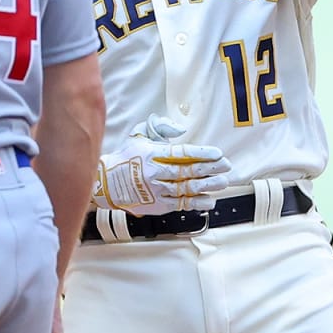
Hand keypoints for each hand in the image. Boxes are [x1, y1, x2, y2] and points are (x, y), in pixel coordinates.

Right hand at [93, 114, 231, 215]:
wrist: (106, 184)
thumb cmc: (126, 157)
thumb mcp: (139, 134)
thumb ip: (160, 127)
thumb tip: (180, 129)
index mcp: (152, 154)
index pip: (182, 153)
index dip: (202, 153)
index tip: (217, 153)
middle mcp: (155, 173)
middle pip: (188, 171)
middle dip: (211, 169)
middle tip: (226, 166)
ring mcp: (157, 191)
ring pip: (188, 188)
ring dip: (208, 185)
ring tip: (223, 181)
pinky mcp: (158, 205)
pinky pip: (182, 204)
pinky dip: (197, 202)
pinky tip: (210, 199)